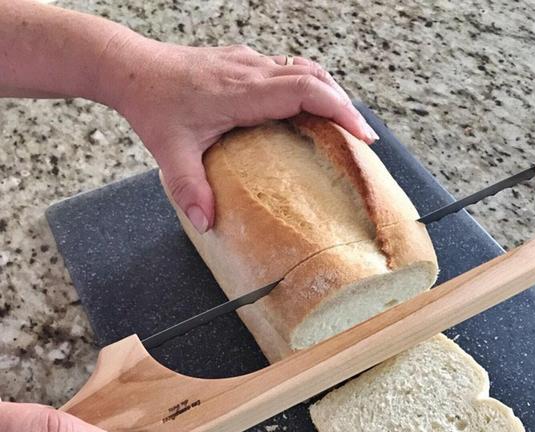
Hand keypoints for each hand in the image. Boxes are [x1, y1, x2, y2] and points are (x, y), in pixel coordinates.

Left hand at [107, 40, 377, 232]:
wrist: (130, 66)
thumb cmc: (151, 103)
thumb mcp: (169, 152)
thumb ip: (189, 189)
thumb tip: (208, 223)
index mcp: (242, 91)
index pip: (305, 90)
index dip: (339, 110)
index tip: (362, 135)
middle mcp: (252, 70)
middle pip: (316, 77)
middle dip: (345, 107)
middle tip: (362, 140)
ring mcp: (249, 62)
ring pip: (305, 69)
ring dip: (329, 94)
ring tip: (342, 126)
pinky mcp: (244, 63)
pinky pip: (288, 69)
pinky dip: (309, 88)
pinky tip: (307, 111)